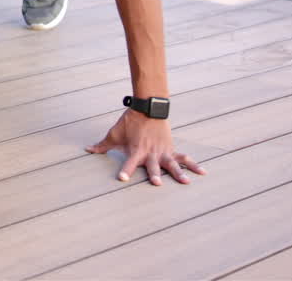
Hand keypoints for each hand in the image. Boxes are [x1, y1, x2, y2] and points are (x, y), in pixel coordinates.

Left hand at [86, 110, 206, 185]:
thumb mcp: (114, 134)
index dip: (125, 170)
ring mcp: (163, 151)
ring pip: (172, 164)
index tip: (122, 178)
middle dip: (154, 174)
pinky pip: (184, 158)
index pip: (128, 163)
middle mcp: (150, 153)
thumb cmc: (130, 123)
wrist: (148, 108)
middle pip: (152, 166)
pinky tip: (203, 173)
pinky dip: (194, 165)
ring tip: (186, 183)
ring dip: (178, 173)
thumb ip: (102, 145)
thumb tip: (88, 150)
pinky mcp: (171, 149)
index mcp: (136, 150)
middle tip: (157, 183)